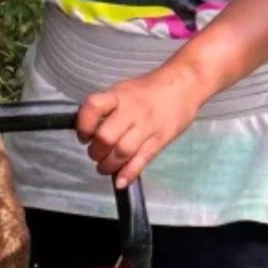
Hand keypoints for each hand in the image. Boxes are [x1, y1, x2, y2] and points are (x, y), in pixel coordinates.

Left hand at [77, 61, 208, 187]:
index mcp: (119, 96)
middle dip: (95, 151)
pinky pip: (141, 161)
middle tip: (96, 154)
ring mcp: (147, 127)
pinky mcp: (159, 141)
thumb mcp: (124, 91)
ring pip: (122, 152)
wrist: (184, 85)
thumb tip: (89, 129)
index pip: (94, 107)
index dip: (83, 125)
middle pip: (106, 136)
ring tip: (105, 166)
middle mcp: (132, 111)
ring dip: (108, 165)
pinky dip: (128, 174)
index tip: (83, 135)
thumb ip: (108, 108)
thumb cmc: (150, 89)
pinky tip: (120, 182)